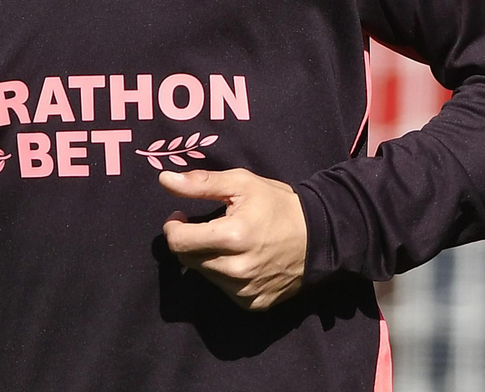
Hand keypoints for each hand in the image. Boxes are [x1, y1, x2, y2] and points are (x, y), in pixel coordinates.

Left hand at [159, 168, 308, 310]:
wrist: (320, 237)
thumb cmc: (278, 205)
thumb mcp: (242, 183)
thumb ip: (201, 183)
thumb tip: (164, 180)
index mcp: (232, 237)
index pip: (178, 242)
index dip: (173, 226)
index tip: (181, 215)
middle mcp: (236, 270)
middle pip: (187, 259)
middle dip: (189, 240)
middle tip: (204, 227)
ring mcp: (246, 292)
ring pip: (204, 274)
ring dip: (206, 257)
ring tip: (226, 242)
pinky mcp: (254, 304)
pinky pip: (223, 290)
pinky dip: (223, 275)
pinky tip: (239, 260)